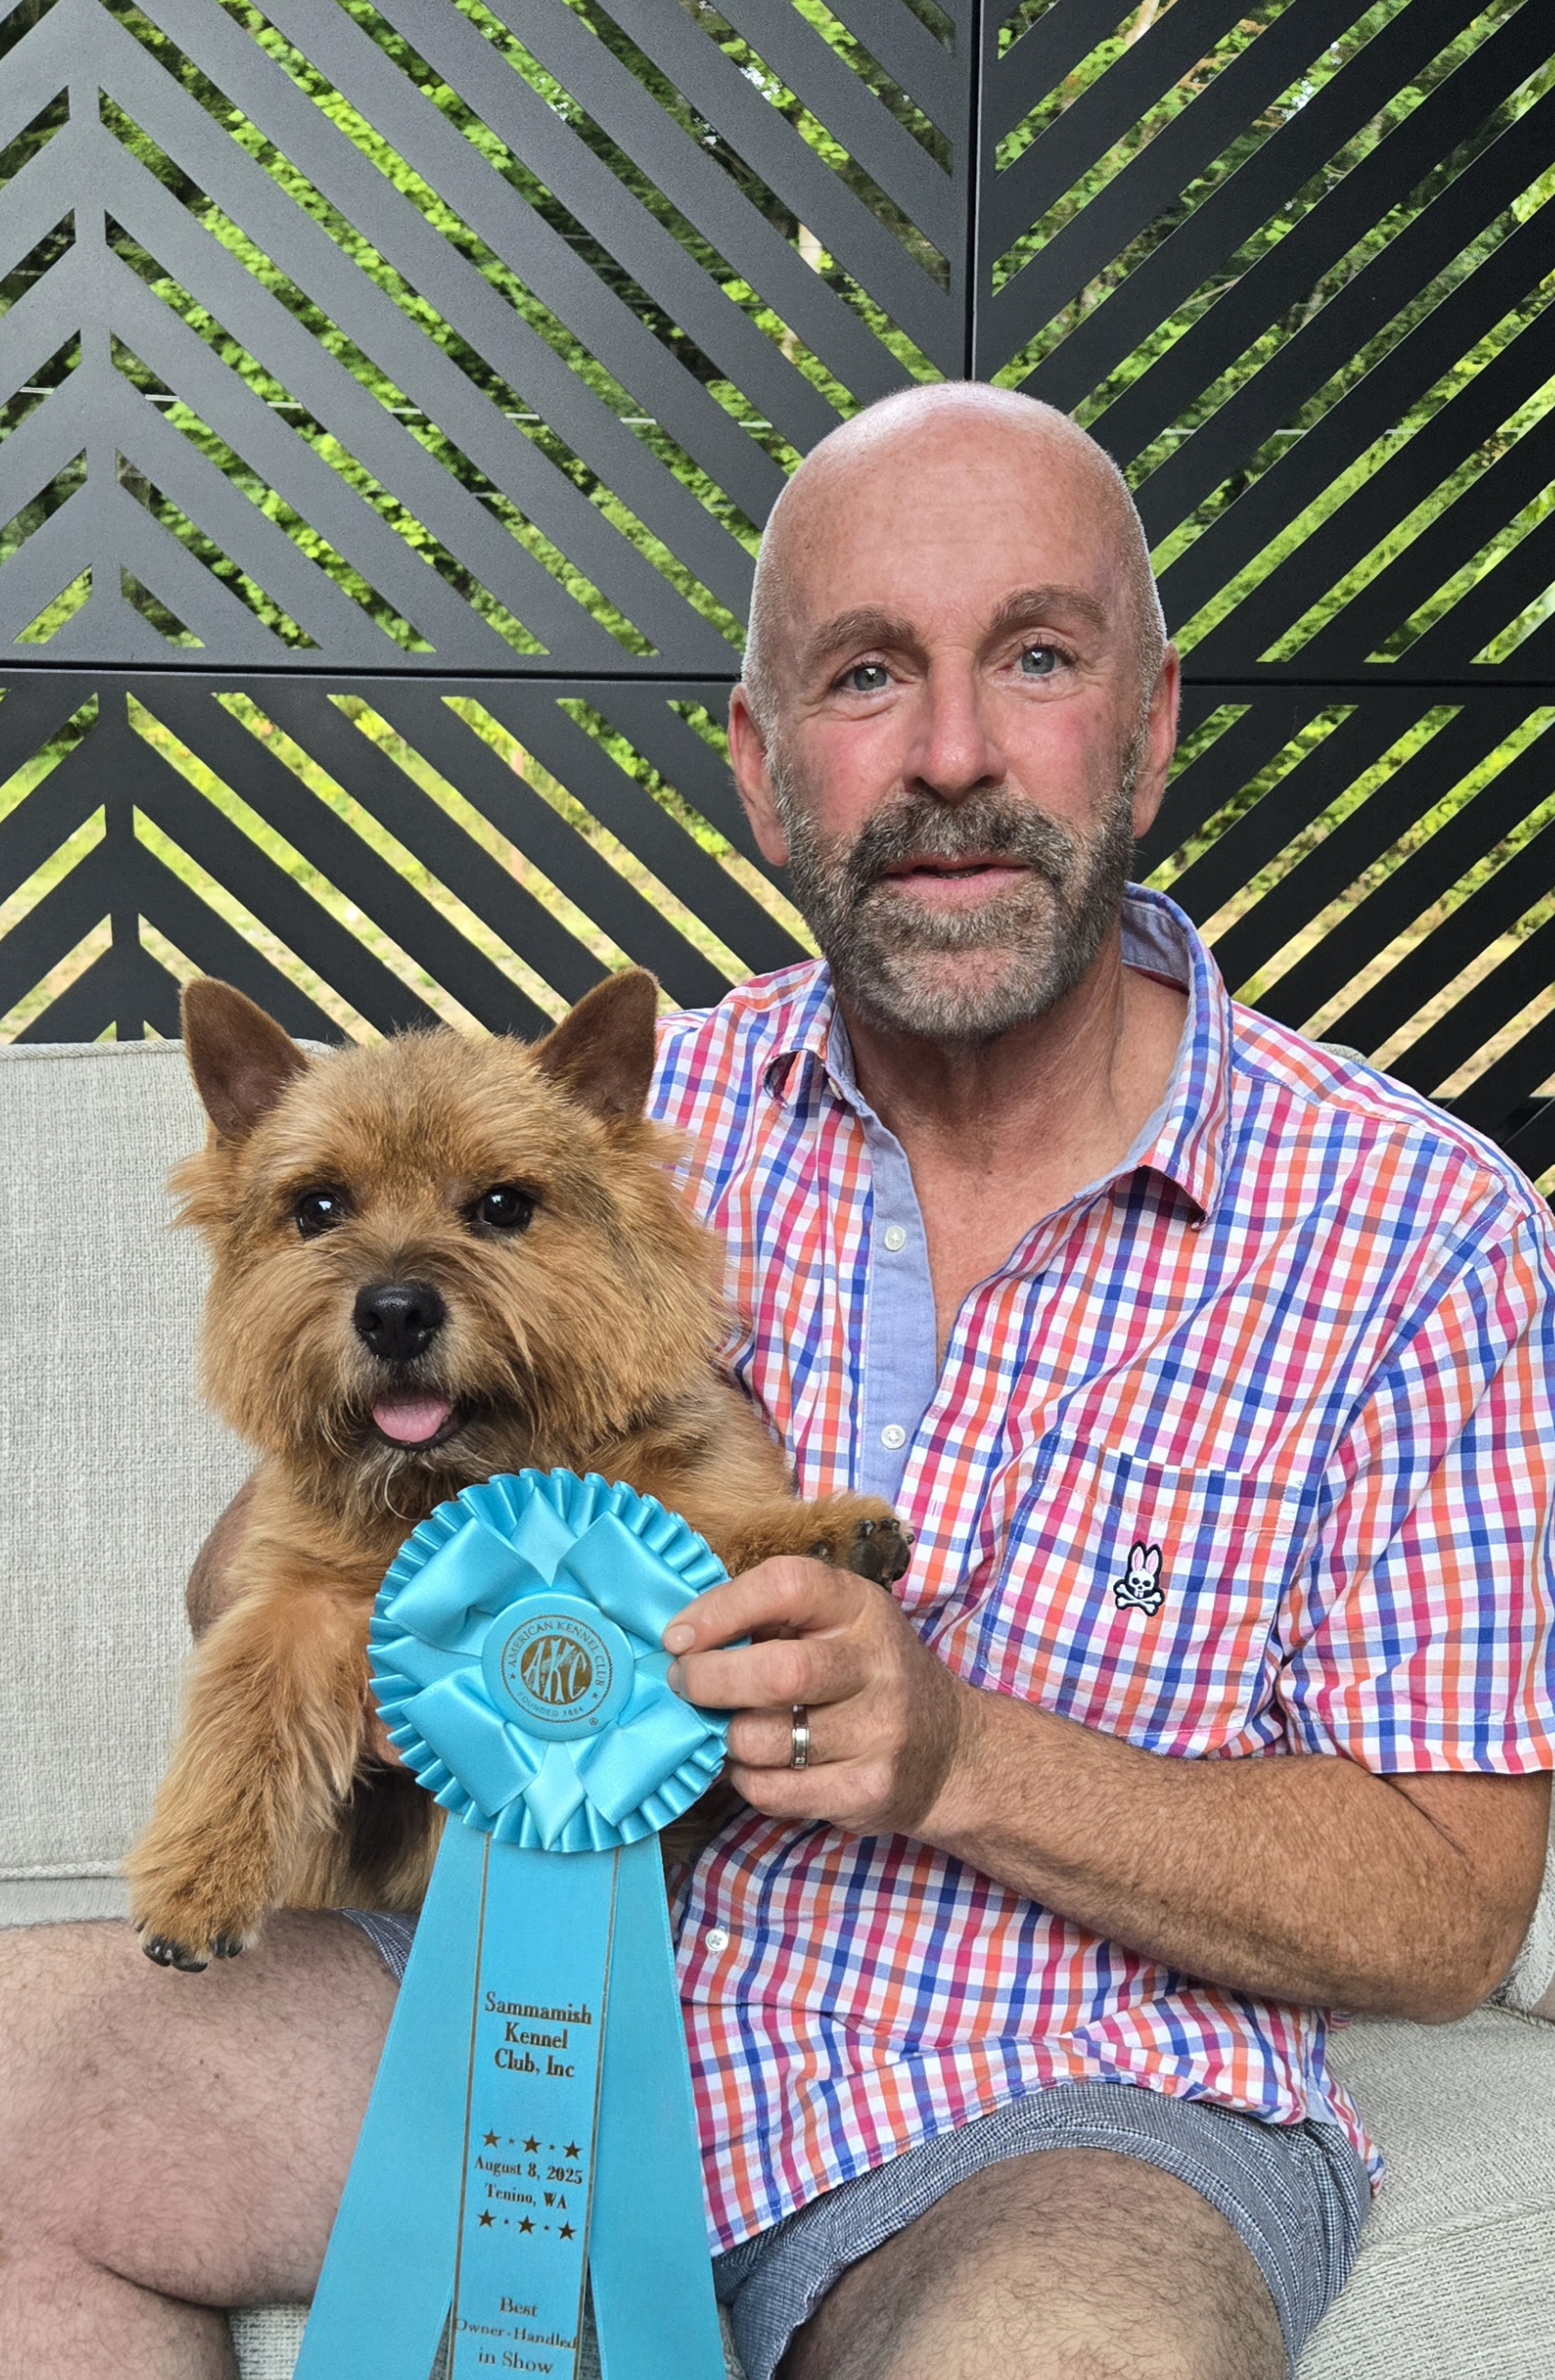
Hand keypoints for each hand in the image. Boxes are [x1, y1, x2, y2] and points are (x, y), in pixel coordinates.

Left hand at [664, 1557, 970, 1838]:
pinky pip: (773, 1791)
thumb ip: (774, 1619)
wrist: (950, 1751)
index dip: (722, 1608)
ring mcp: (879, 1731)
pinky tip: (754, 1763)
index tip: (679, 1636)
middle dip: (708, 1680)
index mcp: (862, 1608)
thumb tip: (683, 1637)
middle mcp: (878, 1665)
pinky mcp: (868, 1789)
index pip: (787, 1585)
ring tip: (723, 1726)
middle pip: (776, 1672)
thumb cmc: (870, 1675)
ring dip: (724, 1736)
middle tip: (683, 1683)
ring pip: (764, 1739)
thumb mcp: (841, 1624)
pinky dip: (745, 1778)